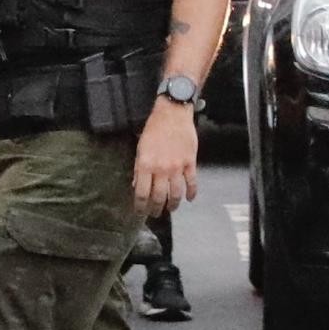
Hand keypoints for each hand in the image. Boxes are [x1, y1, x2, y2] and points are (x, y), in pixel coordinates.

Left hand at [132, 99, 199, 214]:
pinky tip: (189, 199)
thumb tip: (137, 185)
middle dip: (156, 209)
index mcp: (146, 165)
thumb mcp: (140, 148)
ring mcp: (177, 167)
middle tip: (156, 214)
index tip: (141, 212)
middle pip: (159, 197)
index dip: (141, 206)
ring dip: (173, 204)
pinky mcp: (190, 162)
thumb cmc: (154, 129)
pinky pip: (192, 182)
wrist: (173, 114)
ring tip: (171, 209)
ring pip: (176, 193)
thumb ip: (139, 168)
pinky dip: (191, 193)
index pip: (142, 193)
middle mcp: (161, 169)